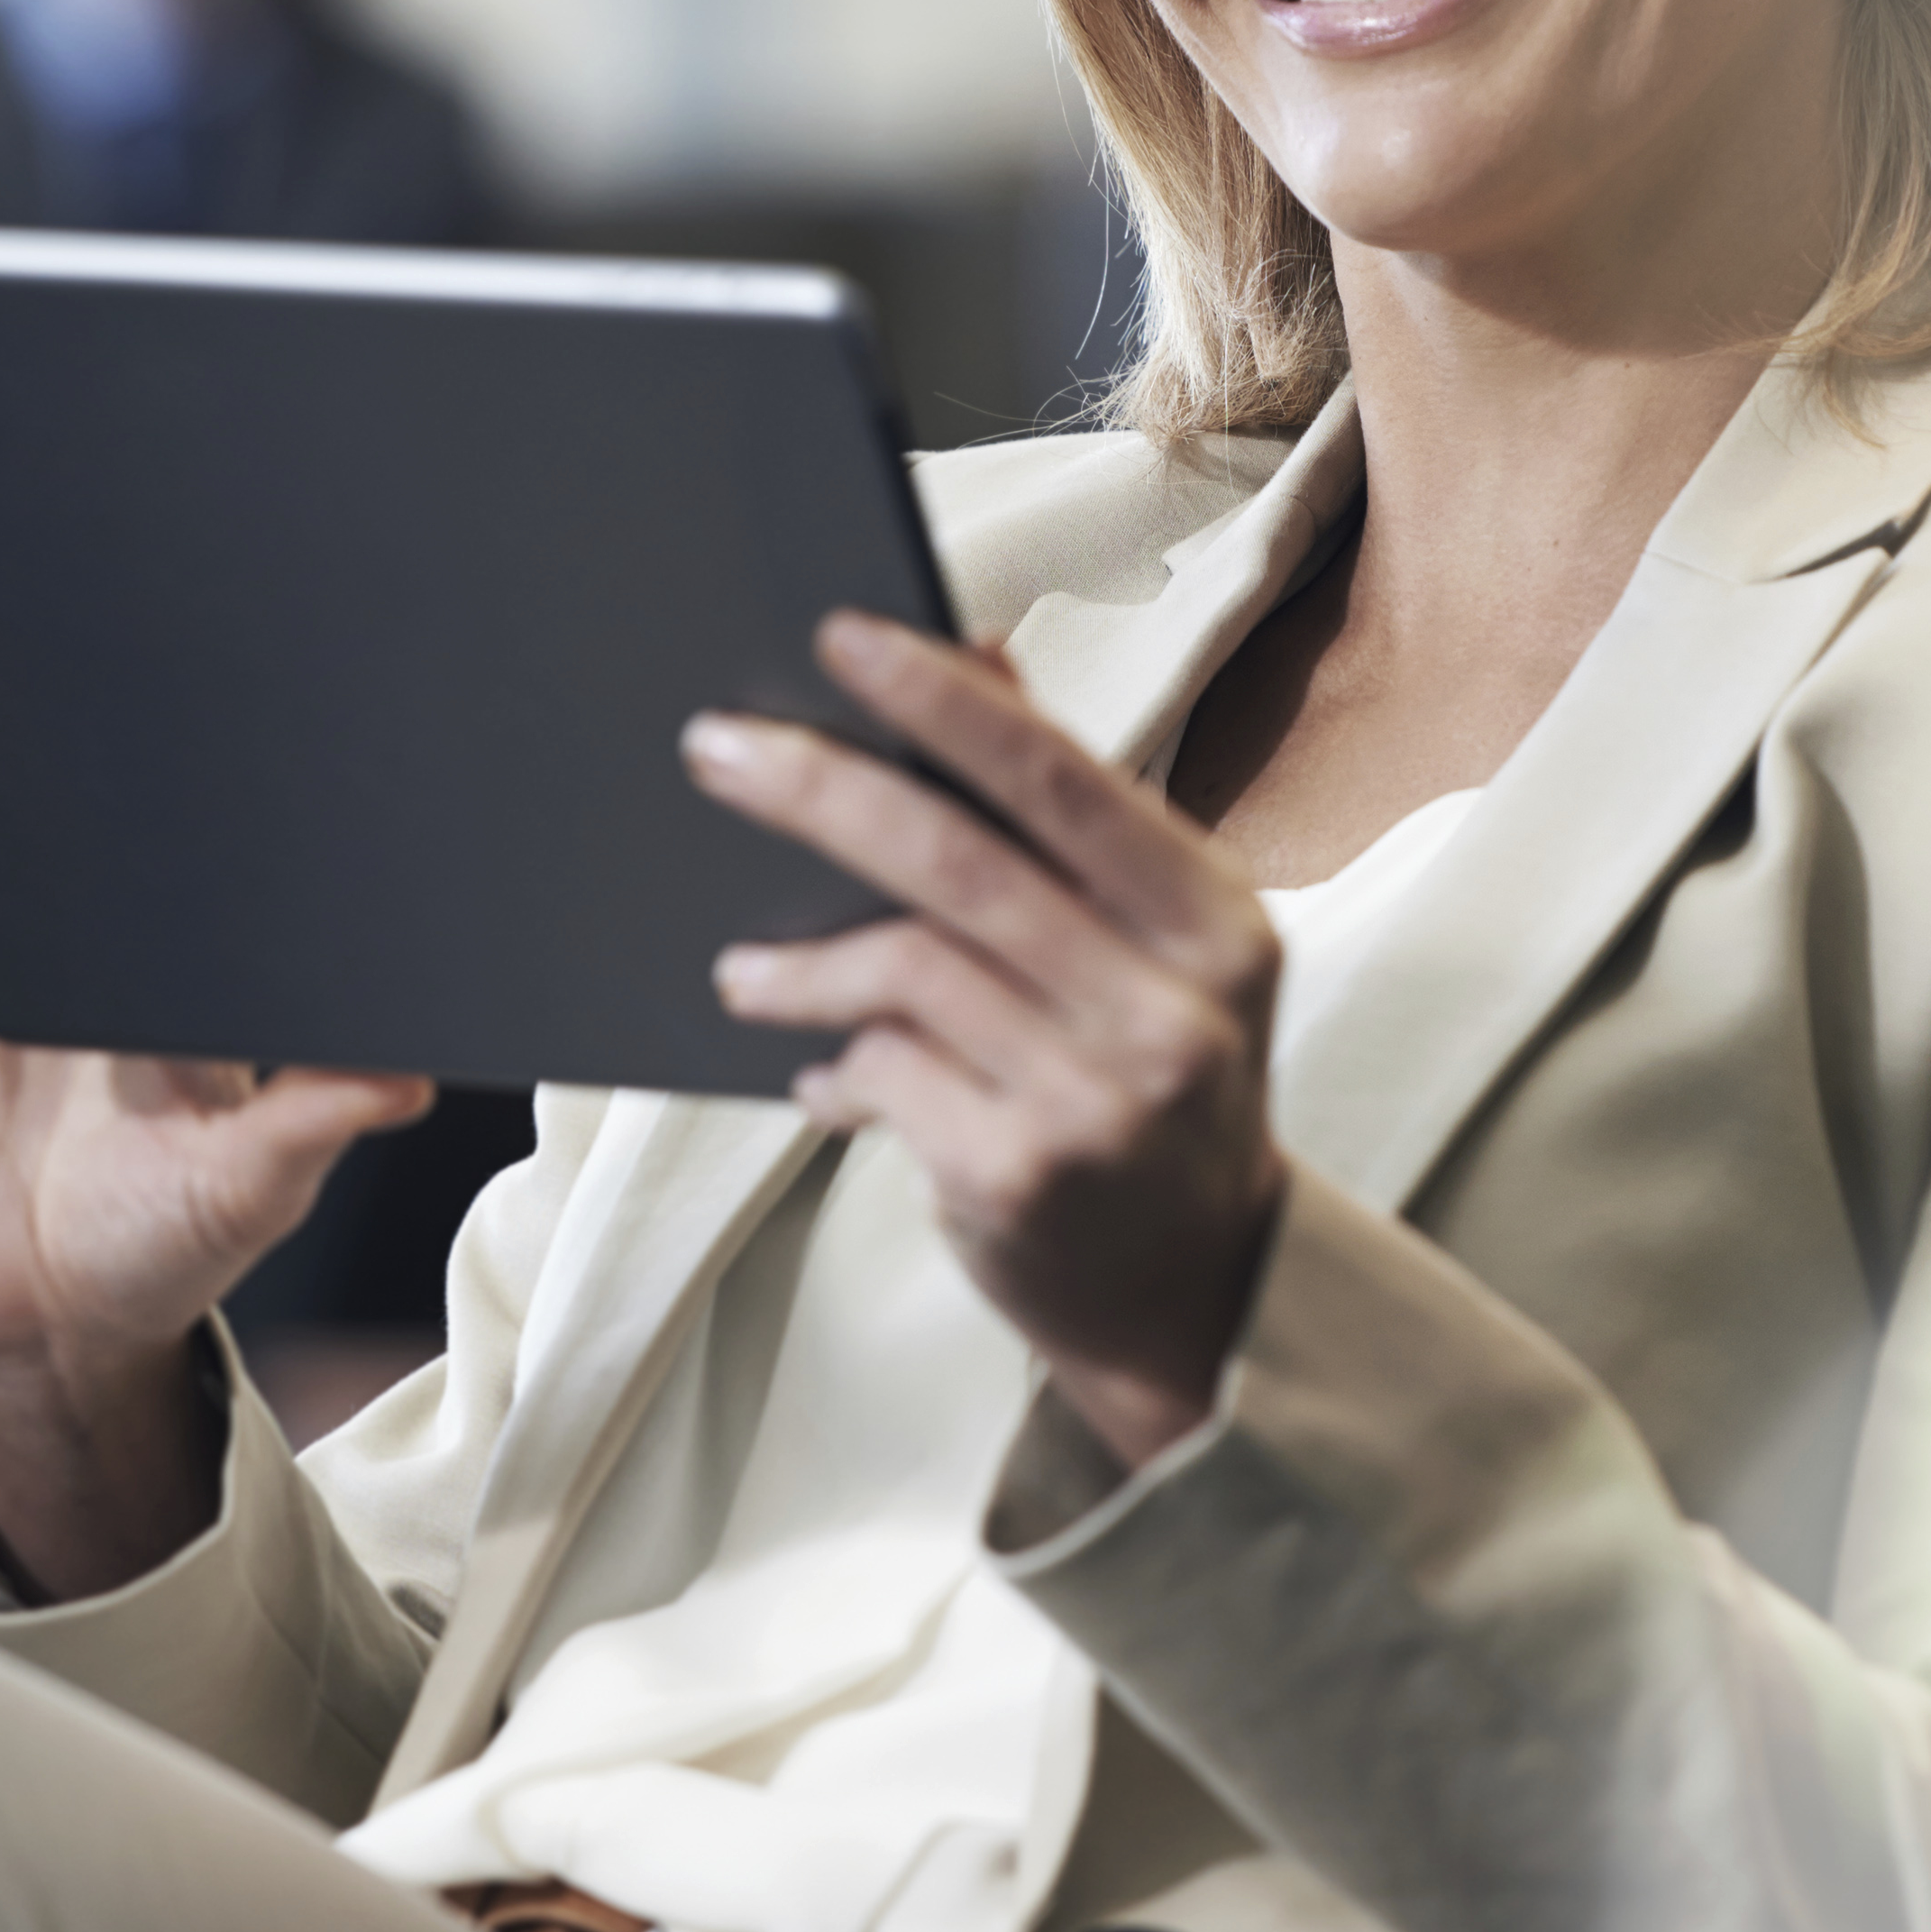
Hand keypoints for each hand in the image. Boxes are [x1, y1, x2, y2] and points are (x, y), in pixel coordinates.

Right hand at [0, 701, 431, 1592]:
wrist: (24, 1313)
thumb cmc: (160, 1238)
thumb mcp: (247, 1185)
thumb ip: (308, 1125)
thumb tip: (410, 1082)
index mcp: (183, 932)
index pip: (187, 796)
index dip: (184, 725)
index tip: (187, 674)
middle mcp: (85, 900)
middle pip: (69, 747)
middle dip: (63, 673)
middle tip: (60, 641)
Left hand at [685, 614, 1287, 1466]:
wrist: (1194, 1295)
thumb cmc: (1148, 1084)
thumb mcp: (1152, 947)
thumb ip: (1067, 811)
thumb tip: (974, 654)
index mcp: (1214, 920)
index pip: (1062, 781)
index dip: (945, 703)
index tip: (839, 635)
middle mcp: (1174, 1007)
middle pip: (960, 862)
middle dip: (822, 790)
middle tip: (715, 748)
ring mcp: (1101, 1100)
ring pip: (905, 969)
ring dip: (799, 961)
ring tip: (741, 970)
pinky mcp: (1021, 1179)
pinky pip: (884, 1073)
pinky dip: (835, 1062)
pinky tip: (821, 1077)